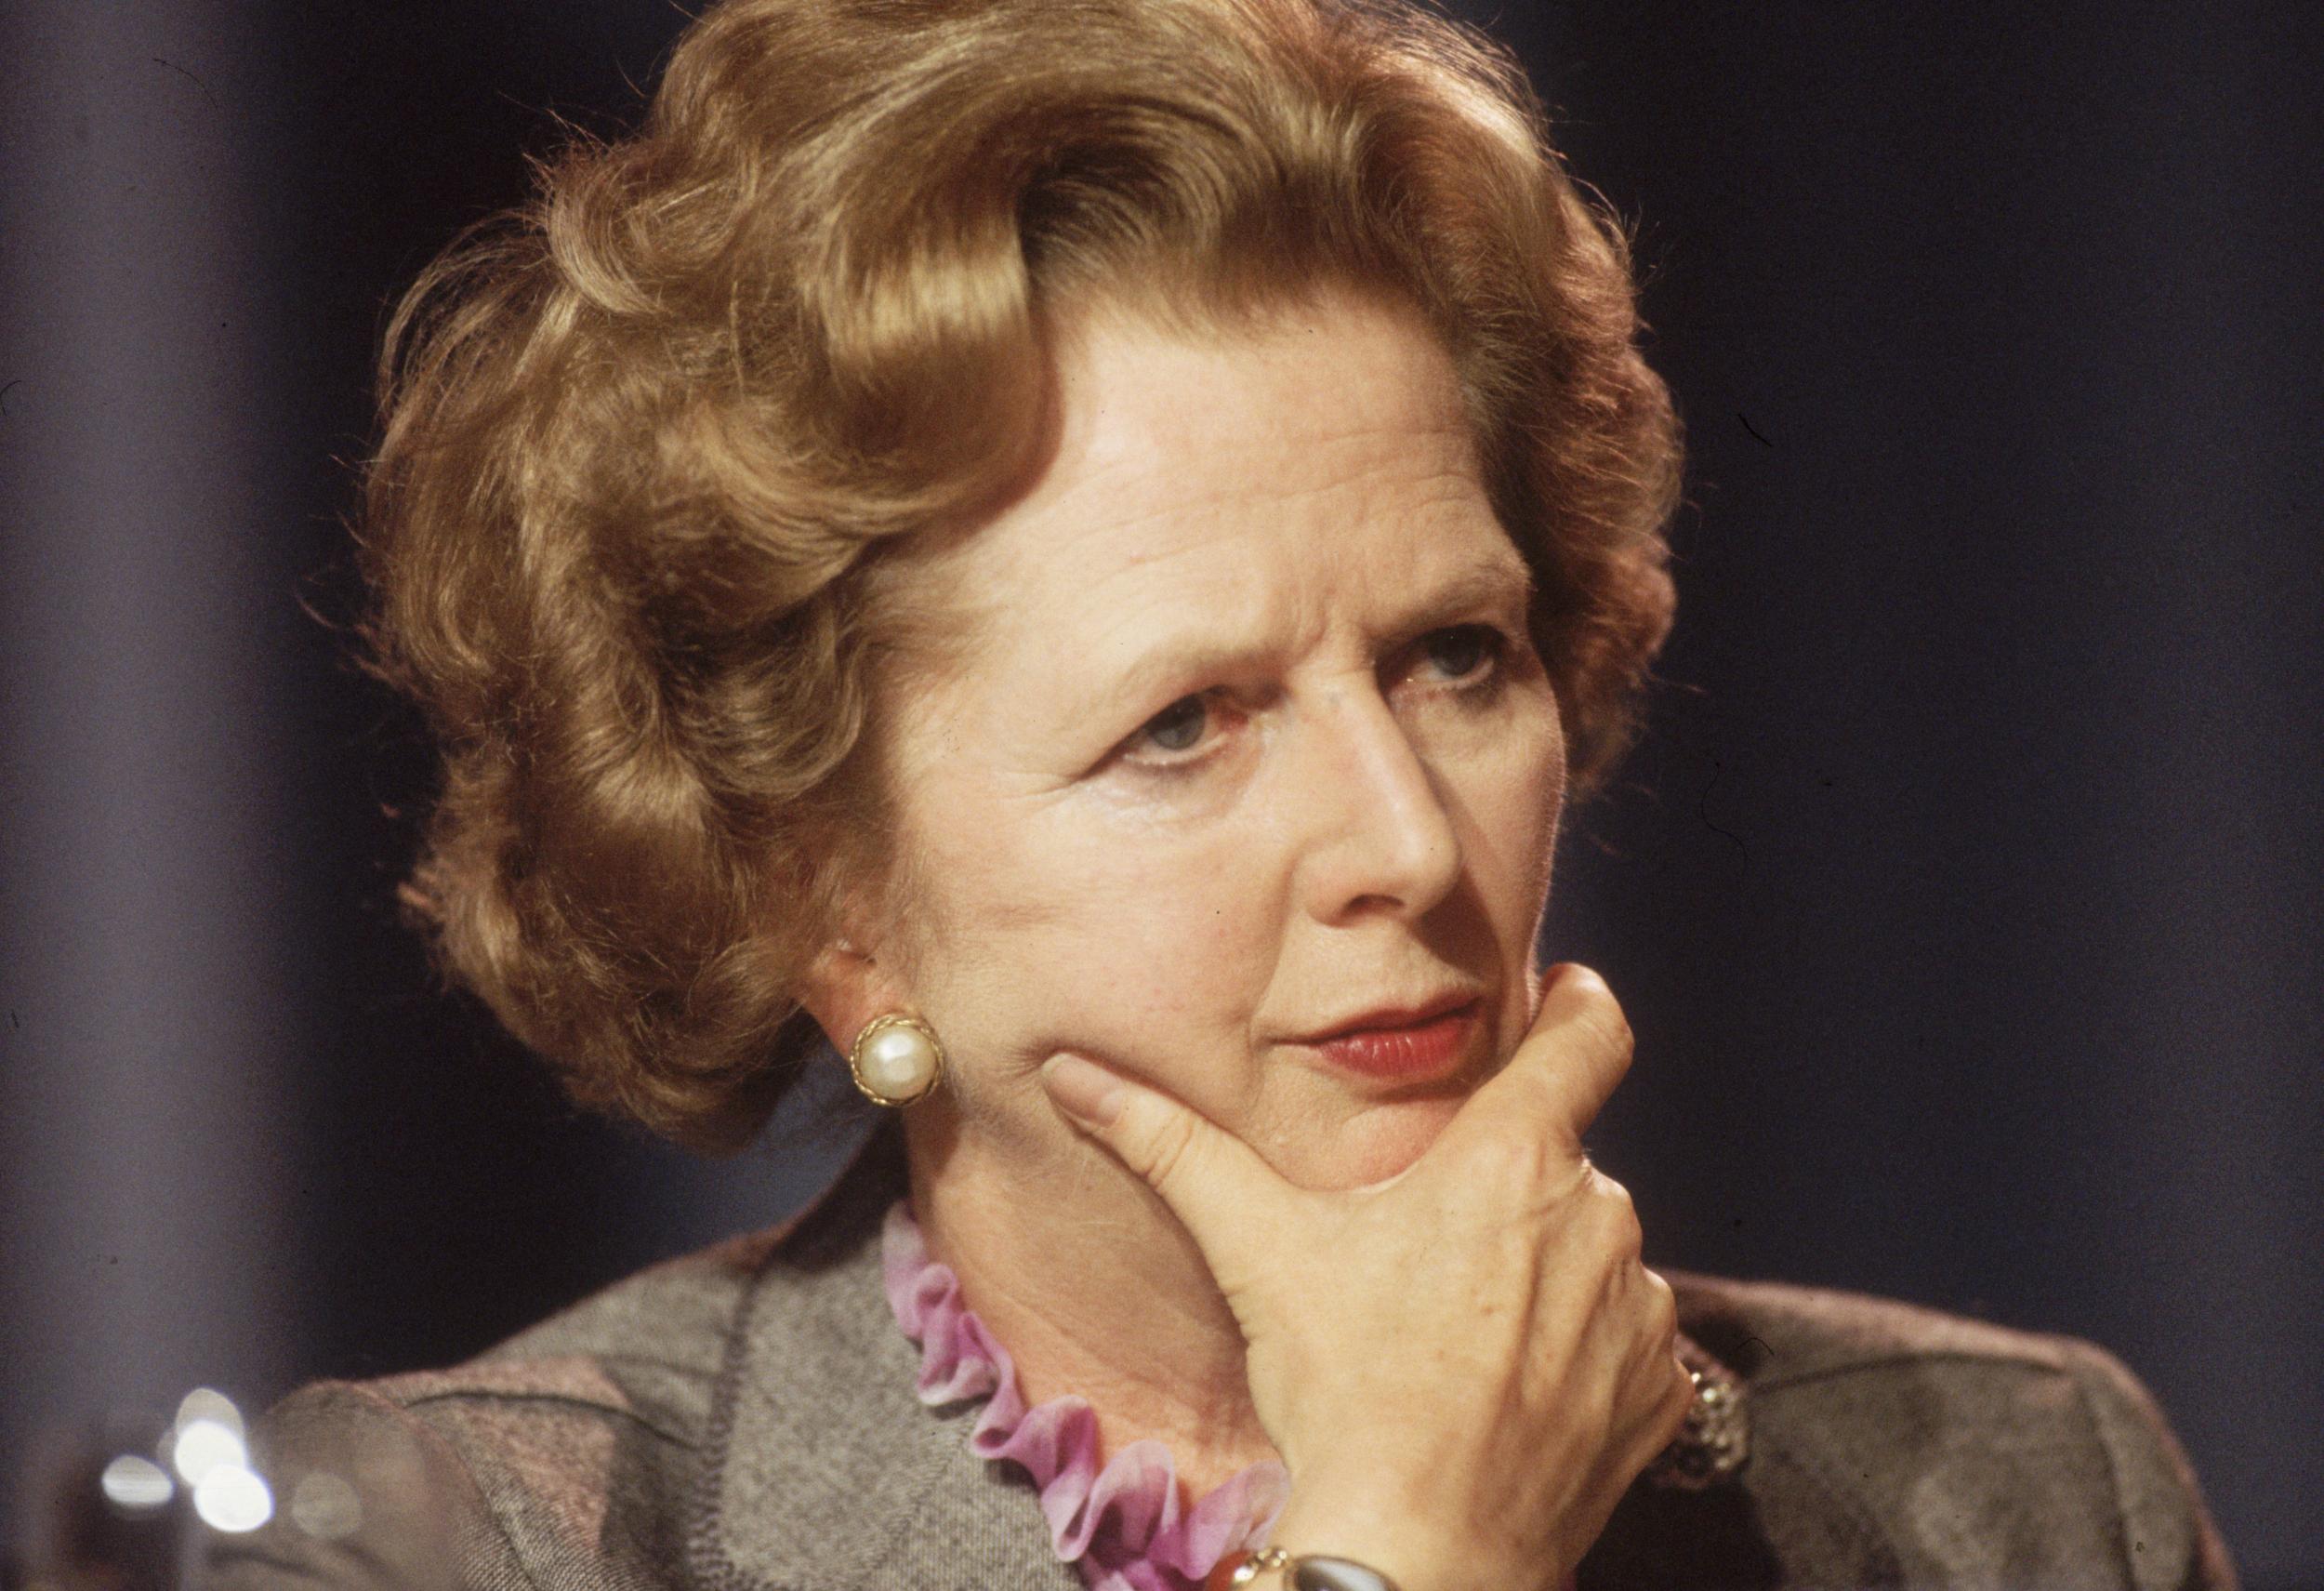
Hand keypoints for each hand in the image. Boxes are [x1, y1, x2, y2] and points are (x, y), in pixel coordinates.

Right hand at [1037, 964, 1693, 1590]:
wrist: (1418, 1549)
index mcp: (1512, 1158)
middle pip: (1563, 1158)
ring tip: (1461, 1331)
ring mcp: (1637, 1308)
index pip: (1592, 1035)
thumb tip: (1074, 1075)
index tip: (1564, 995)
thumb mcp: (1255, 1250)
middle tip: (1433, 1245)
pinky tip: (1507, 1390)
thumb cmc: (1341, 1390)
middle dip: (1509, 1184)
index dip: (1579, 1005)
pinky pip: (1628, 1337)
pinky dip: (1580, 1350)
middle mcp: (1597, 1216)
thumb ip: (1168, 1144)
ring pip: (1594, 1250)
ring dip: (1546, 1269)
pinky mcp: (1656, 1388)